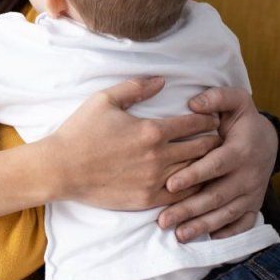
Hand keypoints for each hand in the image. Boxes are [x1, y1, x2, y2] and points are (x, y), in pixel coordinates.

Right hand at [40, 77, 221, 209]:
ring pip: (195, 172)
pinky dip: (192, 187)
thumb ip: (136, 88)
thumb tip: (162, 80)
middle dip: (212, 141)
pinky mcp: (147, 199)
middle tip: (218, 139)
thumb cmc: (81, 131)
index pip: (194, 123)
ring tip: (212, 160)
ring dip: (206, 165)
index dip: (208, 119)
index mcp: (152, 130)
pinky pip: (181, 195)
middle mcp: (159, 156)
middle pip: (202, 148)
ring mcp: (154, 180)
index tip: (213, 119)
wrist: (61, 168)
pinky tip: (194, 182)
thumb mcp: (105, 100)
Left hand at [156, 87, 276, 241]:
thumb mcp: (235, 101)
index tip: (171, 184)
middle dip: (190, 209)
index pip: (215, 165)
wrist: (269, 140)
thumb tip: (193, 103)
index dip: (194, 175)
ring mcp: (252, 193)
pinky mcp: (253, 205)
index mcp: (240, 150)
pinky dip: (227, 234)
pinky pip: (242, 224)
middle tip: (163, 220)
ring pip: (226, 214)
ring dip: (202, 226)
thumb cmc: (242, 119)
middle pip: (217, 196)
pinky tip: (207, 240)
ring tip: (178, 234)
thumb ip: (216, 97)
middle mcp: (249, 175)